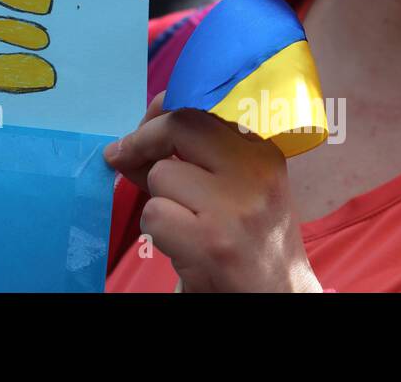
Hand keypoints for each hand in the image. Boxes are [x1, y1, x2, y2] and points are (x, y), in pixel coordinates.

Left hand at [104, 92, 320, 292]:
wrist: (278, 295)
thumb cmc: (249, 241)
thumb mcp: (238, 188)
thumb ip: (194, 158)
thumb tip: (130, 141)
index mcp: (262, 152)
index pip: (202, 105)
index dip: (161, 110)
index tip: (143, 127)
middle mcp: (254, 173)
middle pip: (179, 125)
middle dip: (141, 140)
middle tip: (121, 156)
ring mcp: (235, 208)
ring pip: (161, 175)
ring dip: (158, 200)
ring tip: (184, 224)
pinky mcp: (212, 243)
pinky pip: (154, 215)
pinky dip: (156, 232)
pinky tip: (182, 247)